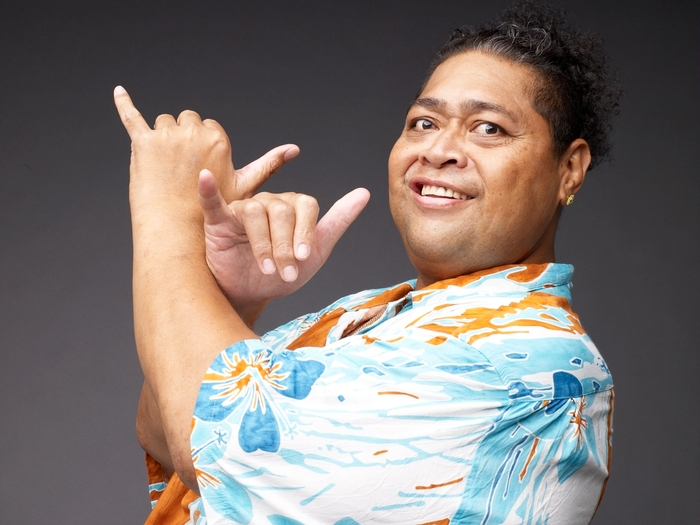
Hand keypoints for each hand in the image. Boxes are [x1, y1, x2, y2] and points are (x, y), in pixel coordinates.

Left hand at [113, 86, 298, 218]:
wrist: (177, 230)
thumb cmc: (213, 211)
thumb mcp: (245, 186)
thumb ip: (269, 164)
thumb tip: (294, 149)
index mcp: (217, 138)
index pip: (208, 128)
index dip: (203, 147)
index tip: (199, 166)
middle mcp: (193, 132)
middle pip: (186, 121)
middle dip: (183, 139)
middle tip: (180, 169)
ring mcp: (166, 136)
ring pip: (163, 123)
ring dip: (162, 137)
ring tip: (162, 165)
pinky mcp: (142, 142)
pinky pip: (131, 116)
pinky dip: (124, 103)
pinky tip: (119, 92)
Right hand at [198, 169, 369, 323]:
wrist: (251, 295)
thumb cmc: (282, 273)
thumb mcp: (315, 252)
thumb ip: (337, 222)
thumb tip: (364, 192)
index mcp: (293, 207)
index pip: (305, 205)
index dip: (305, 232)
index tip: (303, 259)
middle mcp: (270, 202)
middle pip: (282, 211)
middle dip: (285, 246)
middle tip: (286, 272)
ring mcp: (244, 209)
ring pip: (255, 212)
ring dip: (262, 244)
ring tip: (265, 269)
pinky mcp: (219, 220)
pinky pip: (214, 201)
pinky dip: (209, 189)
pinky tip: (205, 177)